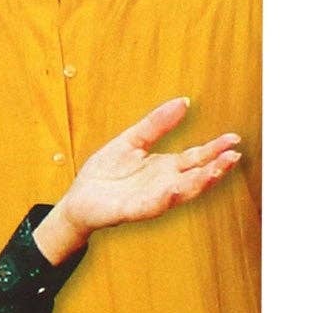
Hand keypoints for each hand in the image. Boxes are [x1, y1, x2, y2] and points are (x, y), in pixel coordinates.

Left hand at [35, 97, 240, 263]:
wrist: (78, 200)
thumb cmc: (105, 173)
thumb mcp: (131, 140)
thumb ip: (156, 124)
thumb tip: (183, 101)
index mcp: (164, 168)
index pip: (195, 158)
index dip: (214, 149)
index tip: (234, 140)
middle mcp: (163, 184)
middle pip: (194, 176)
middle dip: (215, 168)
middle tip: (233, 157)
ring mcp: (149, 198)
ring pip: (180, 193)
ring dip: (198, 183)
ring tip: (214, 172)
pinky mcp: (131, 210)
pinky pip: (151, 205)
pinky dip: (164, 199)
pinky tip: (175, 189)